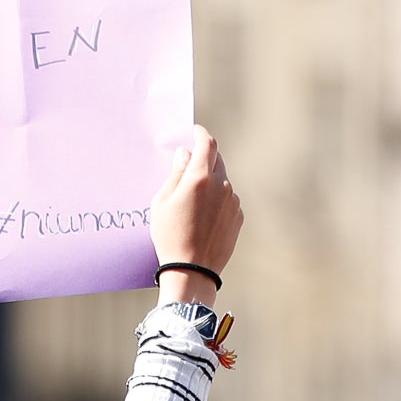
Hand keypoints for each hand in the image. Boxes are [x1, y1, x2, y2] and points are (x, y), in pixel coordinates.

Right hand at [152, 127, 242, 303]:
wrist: (192, 270)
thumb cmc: (170, 235)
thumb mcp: (162, 202)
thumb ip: (176, 173)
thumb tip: (185, 154)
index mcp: (200, 178)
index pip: (206, 143)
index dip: (200, 133)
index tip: (194, 131)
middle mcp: (221, 185)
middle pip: (217, 159)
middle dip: (204, 157)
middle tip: (190, 163)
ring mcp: (232, 201)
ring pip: (222, 180)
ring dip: (210, 181)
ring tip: (192, 200)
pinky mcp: (238, 216)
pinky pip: (227, 199)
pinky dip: (217, 199)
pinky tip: (202, 215)